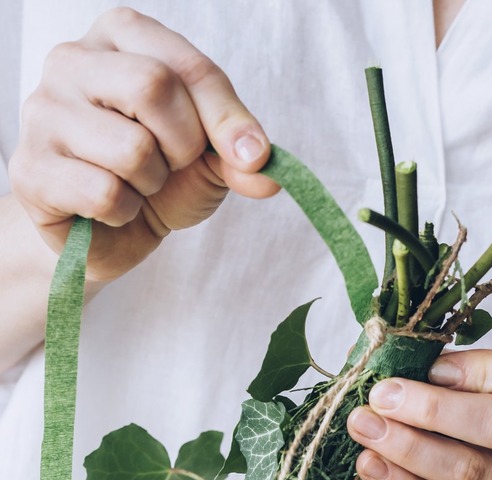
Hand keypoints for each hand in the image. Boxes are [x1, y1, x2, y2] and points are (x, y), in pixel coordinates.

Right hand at [9, 7, 277, 281]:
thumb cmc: (157, 177)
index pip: (186, 65)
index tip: (251, 156)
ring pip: (130, 148)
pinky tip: (110, 207)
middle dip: (182, 145)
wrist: (110, 232)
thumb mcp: (209, 157)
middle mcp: (72, 59)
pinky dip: (124, 212)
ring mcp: (42, 111)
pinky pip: (104, 193)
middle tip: (171, 165)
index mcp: (121, 35)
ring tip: (135, 184)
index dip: (226, 117)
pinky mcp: (30, 168)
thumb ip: (239, 153)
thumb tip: (263, 168)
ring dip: (151, 184)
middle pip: (153, 86)